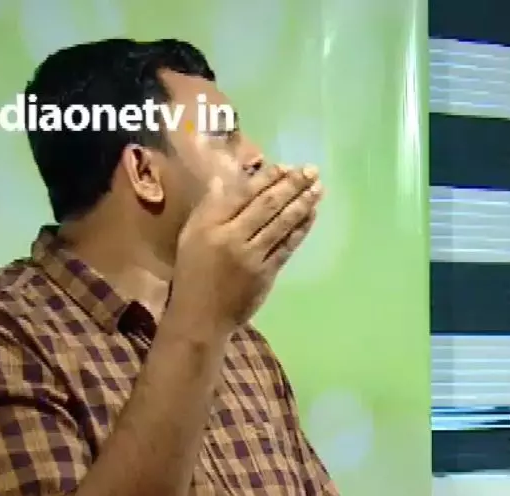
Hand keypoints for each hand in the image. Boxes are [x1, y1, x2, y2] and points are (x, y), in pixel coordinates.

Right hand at [169, 164, 322, 334]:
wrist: (200, 316)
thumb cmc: (193, 272)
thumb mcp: (191, 235)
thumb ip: (210, 207)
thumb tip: (226, 179)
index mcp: (210, 224)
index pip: (243, 194)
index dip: (267, 178)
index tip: (285, 165)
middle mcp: (231, 237)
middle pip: (266, 206)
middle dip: (291, 185)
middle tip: (311, 170)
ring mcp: (251, 257)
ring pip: (280, 224)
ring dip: (302, 204)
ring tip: (318, 188)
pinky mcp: (266, 275)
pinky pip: (287, 247)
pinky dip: (300, 230)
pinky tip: (312, 215)